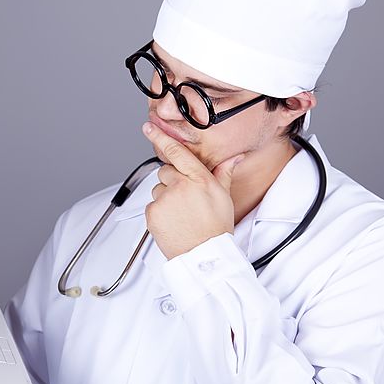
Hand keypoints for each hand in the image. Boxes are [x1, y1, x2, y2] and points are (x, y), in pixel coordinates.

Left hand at [142, 122, 243, 258]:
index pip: (176, 152)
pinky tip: (173, 220)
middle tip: (186, 198)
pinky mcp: (153, 213)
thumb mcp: (224, 196)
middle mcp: (180, 186)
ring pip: (158, 189)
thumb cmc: (216, 228)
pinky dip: (159, 211)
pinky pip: (152, 205)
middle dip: (173, 180)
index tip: (149, 127)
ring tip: (181, 212)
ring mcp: (164, 200)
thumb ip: (224, 172)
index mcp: (198, 179)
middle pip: (166, 171)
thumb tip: (235, 157)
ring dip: (166, 196)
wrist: (204, 255)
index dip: (160, 137)